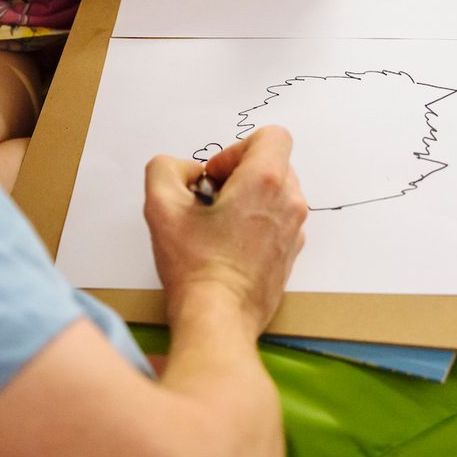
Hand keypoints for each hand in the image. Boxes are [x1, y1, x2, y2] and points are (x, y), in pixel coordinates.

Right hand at [144, 127, 307, 333]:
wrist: (218, 319)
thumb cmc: (195, 266)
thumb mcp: (161, 206)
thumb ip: (166, 168)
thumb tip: (186, 171)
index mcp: (266, 181)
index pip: (272, 136)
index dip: (236, 148)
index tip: (214, 178)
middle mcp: (289, 202)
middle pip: (272, 163)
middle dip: (239, 173)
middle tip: (211, 201)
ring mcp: (295, 230)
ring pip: (276, 192)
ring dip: (248, 198)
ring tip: (218, 225)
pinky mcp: (291, 254)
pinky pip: (277, 221)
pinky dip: (256, 223)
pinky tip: (229, 246)